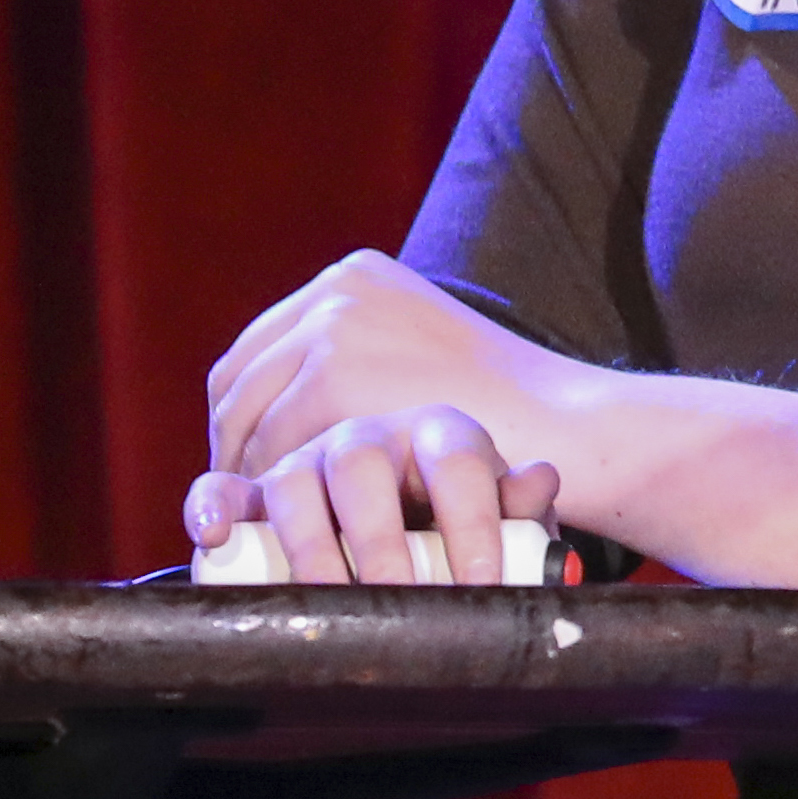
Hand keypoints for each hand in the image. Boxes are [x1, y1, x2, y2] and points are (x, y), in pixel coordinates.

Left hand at [189, 250, 576, 579]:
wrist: (561, 418)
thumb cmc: (502, 407)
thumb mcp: (418, 353)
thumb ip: (361, 358)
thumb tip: (283, 412)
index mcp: (354, 275)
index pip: (259, 350)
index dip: (245, 415)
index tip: (255, 463)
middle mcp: (335, 291)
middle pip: (239, 379)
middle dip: (236, 445)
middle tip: (252, 502)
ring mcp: (332, 329)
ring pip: (245, 419)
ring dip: (248, 473)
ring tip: (269, 520)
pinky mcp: (333, 378)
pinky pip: (271, 450)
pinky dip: (272, 491)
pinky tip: (295, 523)